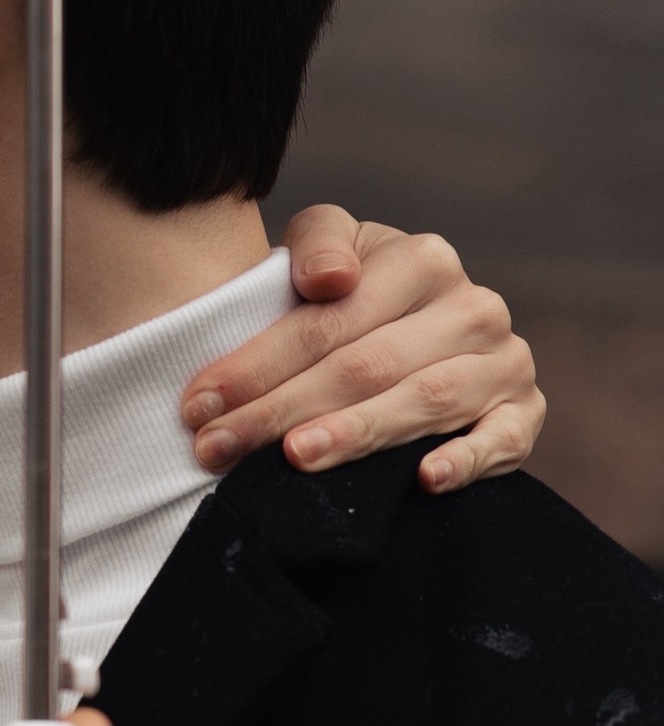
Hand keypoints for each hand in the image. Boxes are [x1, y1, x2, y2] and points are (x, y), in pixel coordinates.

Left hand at [181, 209, 542, 495]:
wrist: (418, 329)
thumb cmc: (352, 295)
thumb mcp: (327, 250)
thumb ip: (318, 245)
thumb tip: (329, 280)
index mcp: (423, 259)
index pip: (330, 319)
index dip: (259, 362)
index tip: (200, 402)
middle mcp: (472, 306)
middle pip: (366, 365)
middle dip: (282, 409)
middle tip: (220, 446)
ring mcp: (504, 361)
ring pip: (424, 400)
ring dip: (357, 433)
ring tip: (296, 457)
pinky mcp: (524, 413)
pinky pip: (504, 440)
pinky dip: (467, 460)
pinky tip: (423, 480)